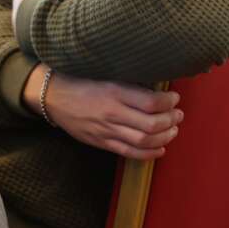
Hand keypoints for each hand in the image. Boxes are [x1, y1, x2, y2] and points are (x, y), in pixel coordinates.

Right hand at [22, 65, 182, 159]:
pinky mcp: (100, 142)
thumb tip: (155, 87)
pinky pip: (129, 152)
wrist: (50, 95)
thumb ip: (127, 82)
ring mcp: (105, 130)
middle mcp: (111, 113)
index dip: (169, 102)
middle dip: (171, 121)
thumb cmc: (77, 79)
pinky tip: (160, 148)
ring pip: (144, 140)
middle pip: (152, 124)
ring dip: (165, 137)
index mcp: (113, 91)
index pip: (151, 102)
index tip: (174, 98)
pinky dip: (149, 153)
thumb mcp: (103, 73)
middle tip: (178, 115)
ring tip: (172, 129)